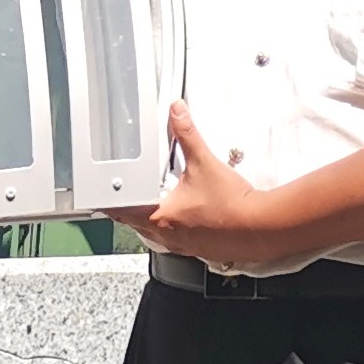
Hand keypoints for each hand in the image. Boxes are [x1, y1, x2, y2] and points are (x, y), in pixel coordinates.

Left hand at [125, 101, 284, 273]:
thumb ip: (187, 135)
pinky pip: (178, 240)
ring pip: (157, 234)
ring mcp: (184, 246)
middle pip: (137, 224)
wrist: (259, 227)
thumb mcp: (204, 163)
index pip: (123, 212)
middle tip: (132, 193)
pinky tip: (187, 215)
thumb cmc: (232, 205)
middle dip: (133, 208)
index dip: (112, 203)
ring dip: (154, 219)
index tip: (104, 197)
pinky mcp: (200, 249)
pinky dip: (175, 228)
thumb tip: (177, 114)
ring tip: (160, 201)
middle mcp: (168, 236)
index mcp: (160, 217)